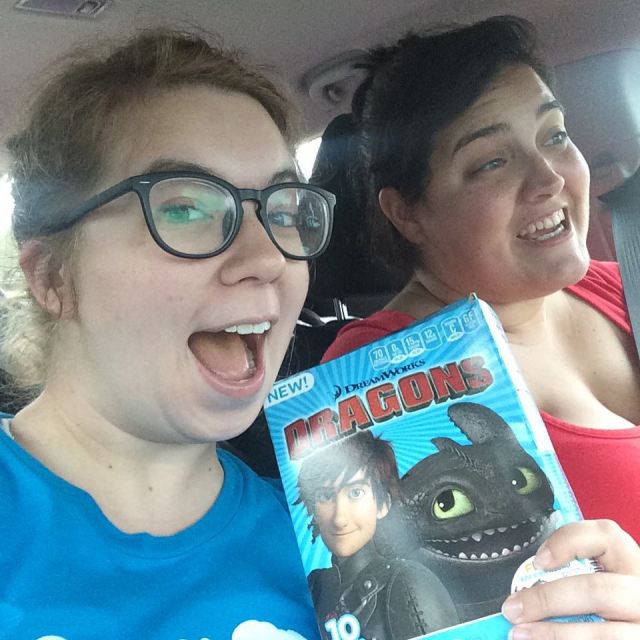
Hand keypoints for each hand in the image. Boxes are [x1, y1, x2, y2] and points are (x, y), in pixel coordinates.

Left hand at [501, 519, 639, 638]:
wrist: (626, 630)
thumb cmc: (608, 606)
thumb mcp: (601, 582)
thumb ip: (573, 576)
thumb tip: (526, 583)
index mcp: (632, 565)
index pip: (607, 536)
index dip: (568, 543)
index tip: (538, 561)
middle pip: (596, 590)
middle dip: (547, 599)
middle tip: (513, 608)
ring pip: (601, 633)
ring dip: (553, 633)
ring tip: (520, 634)